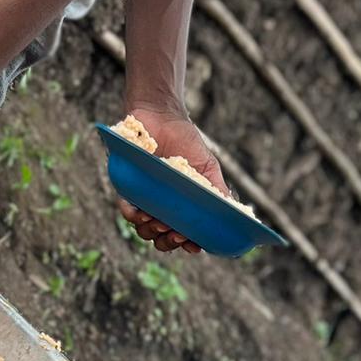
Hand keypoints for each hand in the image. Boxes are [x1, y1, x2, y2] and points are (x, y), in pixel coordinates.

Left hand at [117, 104, 224, 255]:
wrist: (161, 115)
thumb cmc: (186, 141)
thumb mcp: (207, 167)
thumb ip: (217, 190)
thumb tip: (233, 212)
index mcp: (181, 206)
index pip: (183, 234)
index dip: (187, 244)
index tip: (193, 245)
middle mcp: (161, 206)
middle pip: (161, 237)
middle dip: (169, 241)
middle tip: (177, 233)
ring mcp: (143, 198)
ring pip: (143, 229)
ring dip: (151, 231)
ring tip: (160, 222)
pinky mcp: (126, 187)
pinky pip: (126, 209)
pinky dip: (133, 215)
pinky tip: (141, 213)